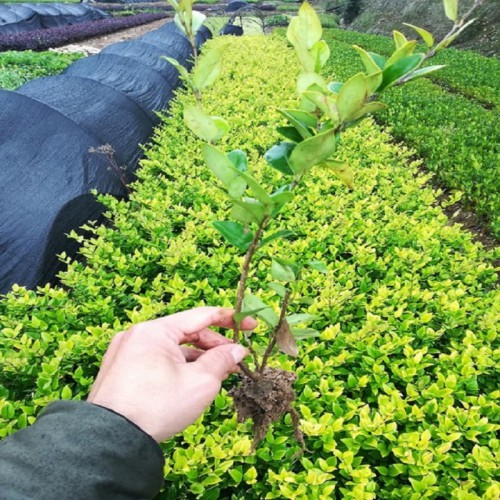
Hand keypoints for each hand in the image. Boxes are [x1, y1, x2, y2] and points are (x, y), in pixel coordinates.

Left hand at [87, 307, 254, 441]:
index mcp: (155, 331)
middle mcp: (137, 335)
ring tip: (217, 374)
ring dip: (196, 358)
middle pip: (185, 332)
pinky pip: (157, 360)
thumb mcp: (201, 382)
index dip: (229, 320)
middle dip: (213, 345)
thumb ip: (223, 360)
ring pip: (171, 348)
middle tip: (234, 359)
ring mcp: (126, 352)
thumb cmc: (157, 407)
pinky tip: (192, 382)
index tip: (250, 325)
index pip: (200, 316)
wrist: (112, 440)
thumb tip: (238, 350)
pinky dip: (177, 367)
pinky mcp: (121, 370)